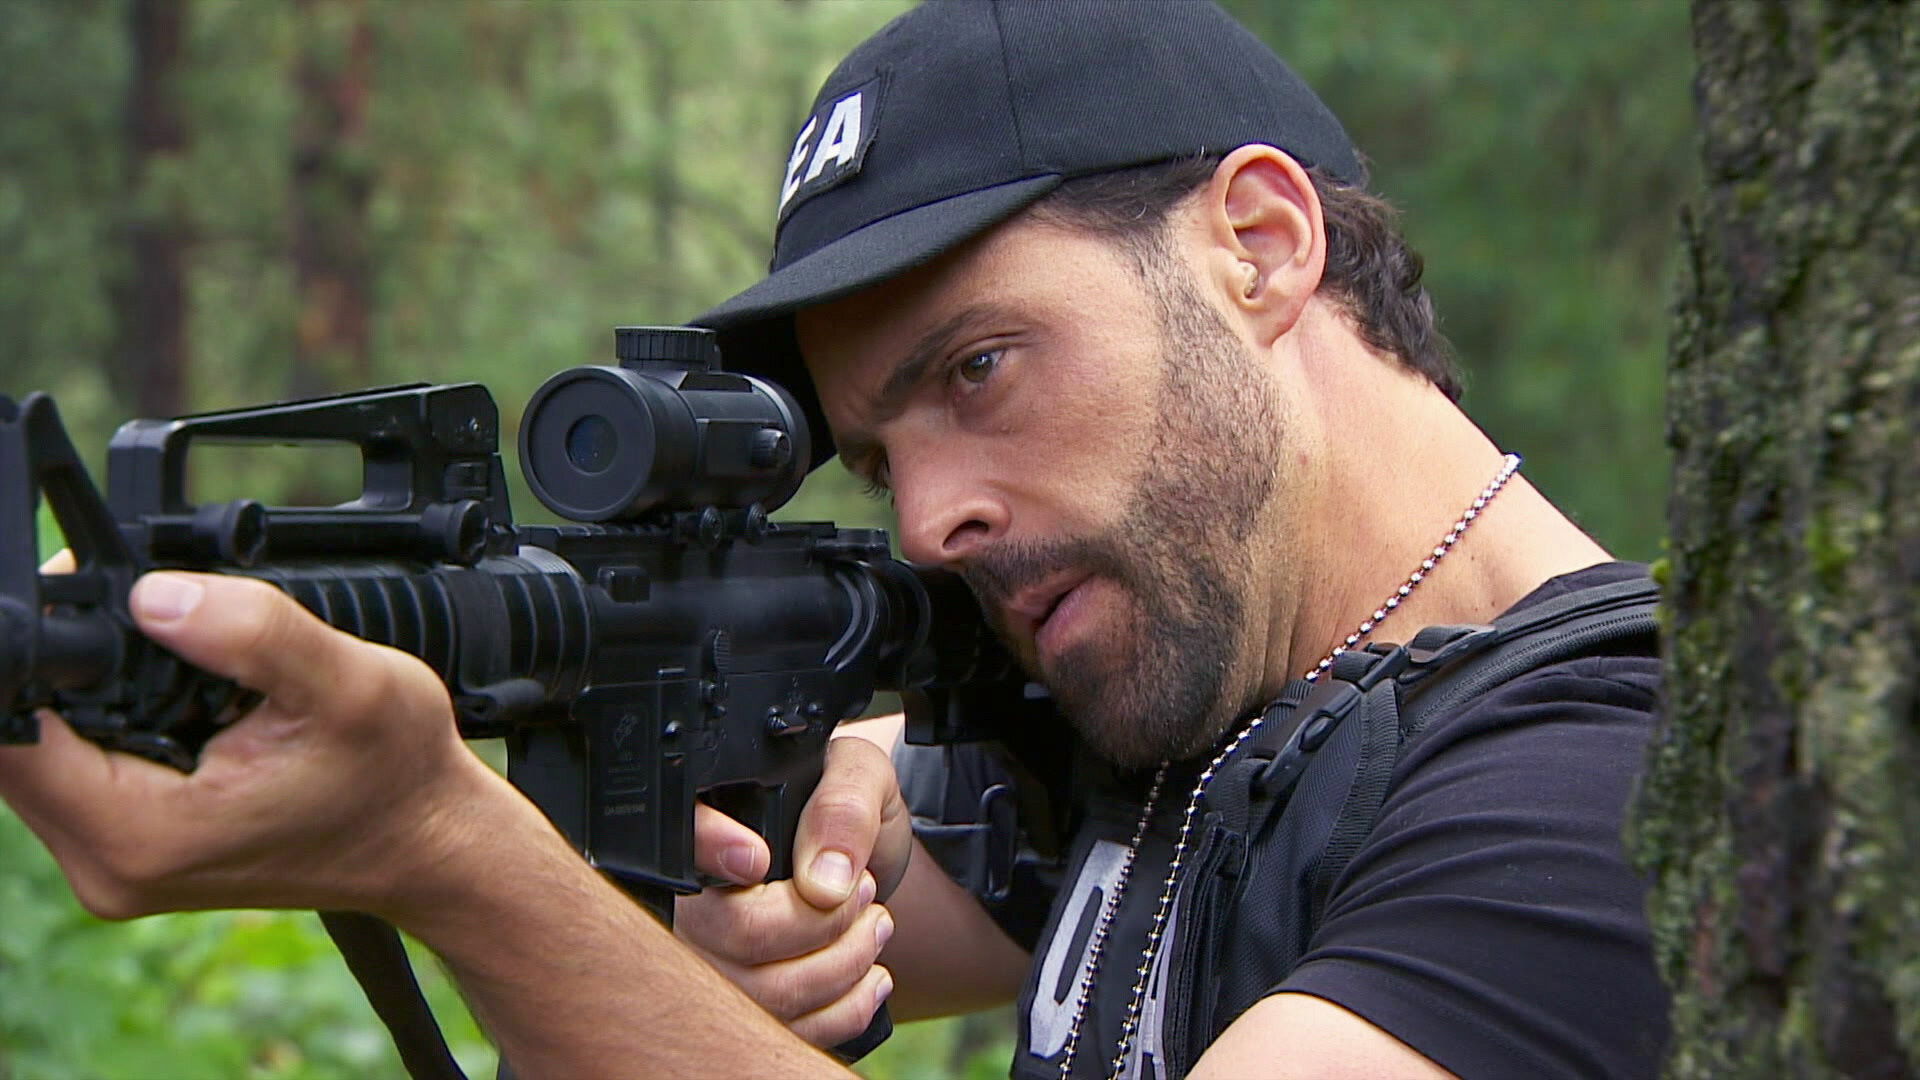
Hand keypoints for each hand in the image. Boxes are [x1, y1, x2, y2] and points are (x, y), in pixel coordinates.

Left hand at [0, 569, 513, 921]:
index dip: (41, 651)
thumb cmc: (398, 775)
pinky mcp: (132, 854)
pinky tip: (168, 700)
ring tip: (171, 660)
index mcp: (142, 833)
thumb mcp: (350, 683)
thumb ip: (253, 633)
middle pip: (16, 743)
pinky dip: (104, 723)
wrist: (430, 843)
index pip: (16, 734)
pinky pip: (73, 776)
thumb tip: (152, 593)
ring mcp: (117, 866)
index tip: (95, 598)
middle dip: (64, 669)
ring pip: (39, 758)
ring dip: (84, 694)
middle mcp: (111, 864)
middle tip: (145, 616)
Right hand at [675, 735, 910, 1045]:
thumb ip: (842, 808)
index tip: (758, 859)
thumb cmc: (849, 812)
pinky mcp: (745, 1006)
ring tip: (874, 926)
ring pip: (765, 994)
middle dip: (822, 921)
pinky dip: (845, 1008)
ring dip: (842, 965)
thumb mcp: (860, 776)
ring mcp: (712, 960)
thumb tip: (825, 880)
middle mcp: (695, 899)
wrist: (865, 863)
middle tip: (862, 891)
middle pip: (736, 933)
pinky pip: (787, 1030)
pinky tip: (868, 975)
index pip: (680, 838)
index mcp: (715, 822)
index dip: (710, 848)